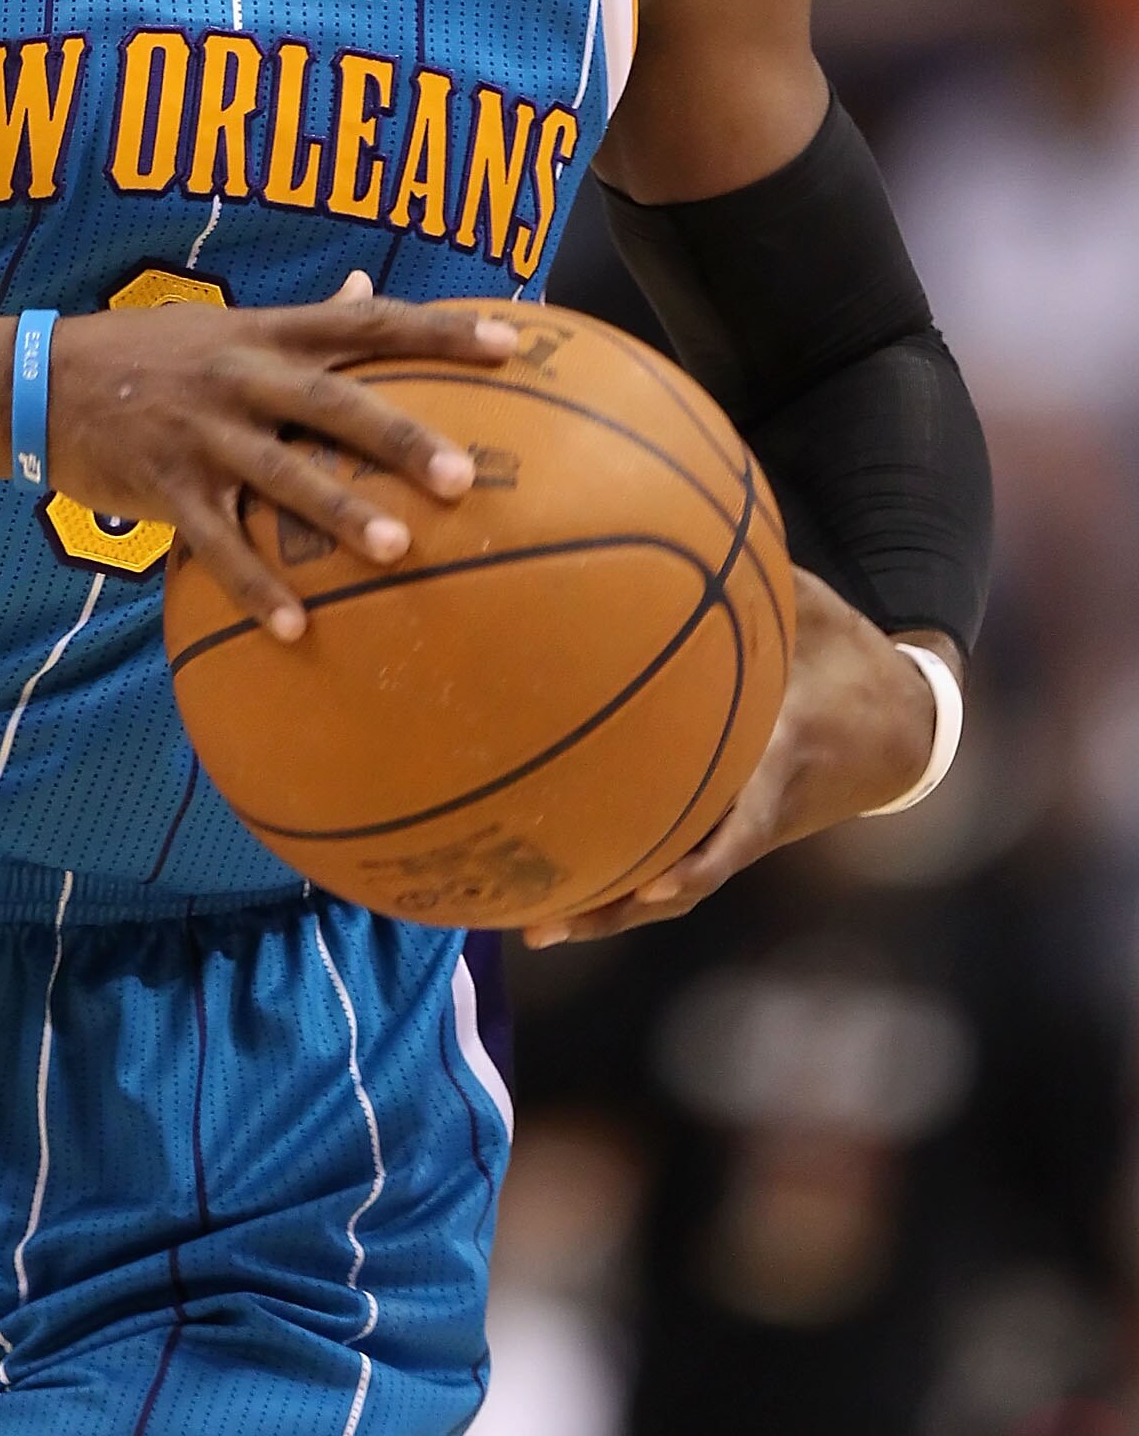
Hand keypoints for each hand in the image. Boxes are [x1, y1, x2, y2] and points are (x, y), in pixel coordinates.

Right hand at [50, 271, 518, 641]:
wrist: (40, 379)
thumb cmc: (149, 353)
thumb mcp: (224, 323)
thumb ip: (304, 318)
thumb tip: (370, 288)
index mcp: (265, 332)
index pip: (366, 321)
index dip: (439, 331)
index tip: (511, 343)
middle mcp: (241, 376)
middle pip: (334, 402)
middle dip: (398, 437)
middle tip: (460, 474)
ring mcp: (201, 433)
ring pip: (280, 474)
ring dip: (336, 515)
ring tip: (394, 552)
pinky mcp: (164, 487)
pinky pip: (217, 543)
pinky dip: (256, 587)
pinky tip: (297, 629)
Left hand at [522, 572, 956, 947]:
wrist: (902, 730)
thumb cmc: (848, 655)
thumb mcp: (816, 607)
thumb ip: (762, 572)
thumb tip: (700, 507)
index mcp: (781, 757)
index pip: (741, 820)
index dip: (700, 856)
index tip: (653, 882)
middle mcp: (758, 809)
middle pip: (687, 874)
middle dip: (622, 901)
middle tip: (551, 922)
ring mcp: (744, 828)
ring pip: (673, 885)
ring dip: (608, 910)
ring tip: (532, 928)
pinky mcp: (732, 830)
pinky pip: (672, 863)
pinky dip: (619, 883)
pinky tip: (554, 890)